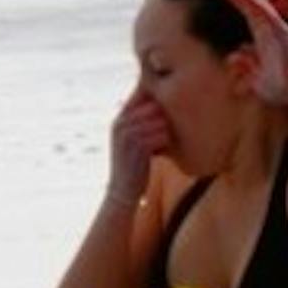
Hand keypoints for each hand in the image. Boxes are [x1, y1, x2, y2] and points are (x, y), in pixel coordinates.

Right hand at [107, 83, 172, 204]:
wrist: (121, 192)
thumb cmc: (133, 165)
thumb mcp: (132, 140)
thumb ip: (142, 121)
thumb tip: (163, 102)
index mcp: (119, 119)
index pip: (142, 95)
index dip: (158, 101)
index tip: (165, 116)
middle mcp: (121, 124)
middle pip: (154, 105)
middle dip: (166, 116)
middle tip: (168, 131)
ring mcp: (128, 135)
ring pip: (160, 120)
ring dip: (167, 131)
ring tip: (164, 143)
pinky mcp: (138, 147)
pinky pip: (162, 135)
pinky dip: (166, 143)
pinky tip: (162, 151)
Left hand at [217, 0, 287, 109]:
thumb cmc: (281, 84)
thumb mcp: (256, 75)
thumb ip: (246, 64)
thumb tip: (234, 55)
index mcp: (262, 35)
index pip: (246, 10)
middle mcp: (268, 28)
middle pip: (250, 3)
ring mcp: (275, 29)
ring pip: (257, 5)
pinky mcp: (281, 33)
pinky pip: (266, 15)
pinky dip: (255, 3)